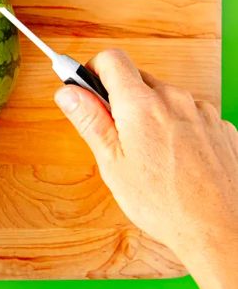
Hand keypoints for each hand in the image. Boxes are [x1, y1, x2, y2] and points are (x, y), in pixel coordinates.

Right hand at [54, 49, 237, 288]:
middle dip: (121, 100)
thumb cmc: (165, 204)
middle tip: (116, 137)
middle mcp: (174, 98)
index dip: (93, 71)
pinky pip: (189, 114)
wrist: (221, 230)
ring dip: (150, 115)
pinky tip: (175, 159)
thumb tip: (67, 92)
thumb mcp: (112, 163)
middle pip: (137, 79)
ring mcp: (201, 111)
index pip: (111, 58)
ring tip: (149, 155)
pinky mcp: (220, 126)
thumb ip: (89, 120)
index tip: (87, 90)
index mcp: (141, 105)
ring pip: (164, 98)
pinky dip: (176, 128)